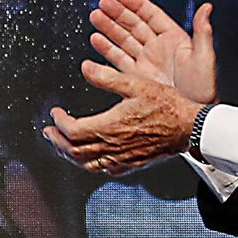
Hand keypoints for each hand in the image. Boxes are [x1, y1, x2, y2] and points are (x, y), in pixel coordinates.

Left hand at [41, 66, 201, 175]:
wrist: (189, 127)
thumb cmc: (167, 105)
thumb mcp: (136, 83)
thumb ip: (107, 77)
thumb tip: (85, 67)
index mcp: (110, 126)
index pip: (71, 130)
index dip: (58, 122)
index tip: (55, 112)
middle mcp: (112, 146)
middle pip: (73, 150)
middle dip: (56, 141)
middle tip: (48, 131)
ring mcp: (121, 158)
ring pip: (85, 163)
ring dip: (69, 154)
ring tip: (61, 145)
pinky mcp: (130, 164)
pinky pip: (102, 170)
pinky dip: (88, 164)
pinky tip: (87, 157)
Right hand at [91, 0, 216, 104]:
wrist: (192, 120)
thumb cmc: (203, 91)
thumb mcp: (205, 59)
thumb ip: (203, 32)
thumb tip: (206, 7)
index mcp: (174, 40)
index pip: (152, 16)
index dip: (137, 5)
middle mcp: (158, 49)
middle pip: (133, 25)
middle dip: (117, 13)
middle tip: (103, 4)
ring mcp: (146, 63)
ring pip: (123, 40)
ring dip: (109, 28)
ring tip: (95, 17)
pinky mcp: (136, 78)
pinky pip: (118, 59)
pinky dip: (106, 50)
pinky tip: (97, 41)